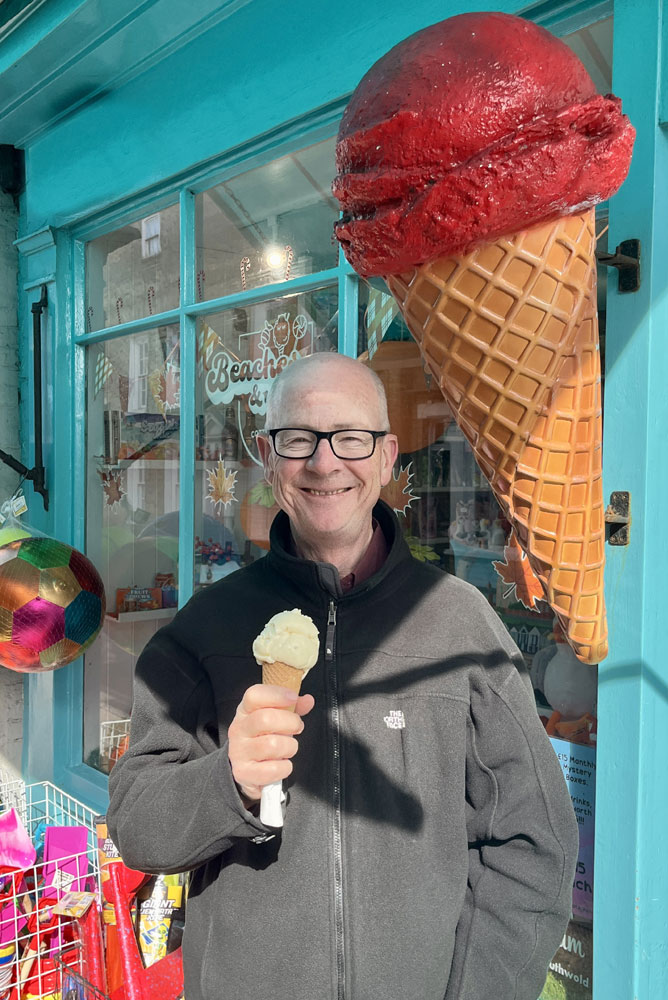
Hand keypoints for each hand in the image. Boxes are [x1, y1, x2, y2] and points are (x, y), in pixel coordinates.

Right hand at [228, 684, 314, 803]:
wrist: (246, 770)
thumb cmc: (263, 738)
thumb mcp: (275, 719)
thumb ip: (292, 707)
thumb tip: (308, 700)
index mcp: (245, 711)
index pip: (254, 695)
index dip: (276, 694)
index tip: (293, 698)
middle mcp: (239, 729)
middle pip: (265, 719)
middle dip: (291, 722)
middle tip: (297, 727)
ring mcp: (239, 751)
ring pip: (272, 745)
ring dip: (290, 747)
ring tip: (288, 748)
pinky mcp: (243, 772)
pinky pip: (273, 769)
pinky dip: (284, 767)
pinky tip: (281, 764)